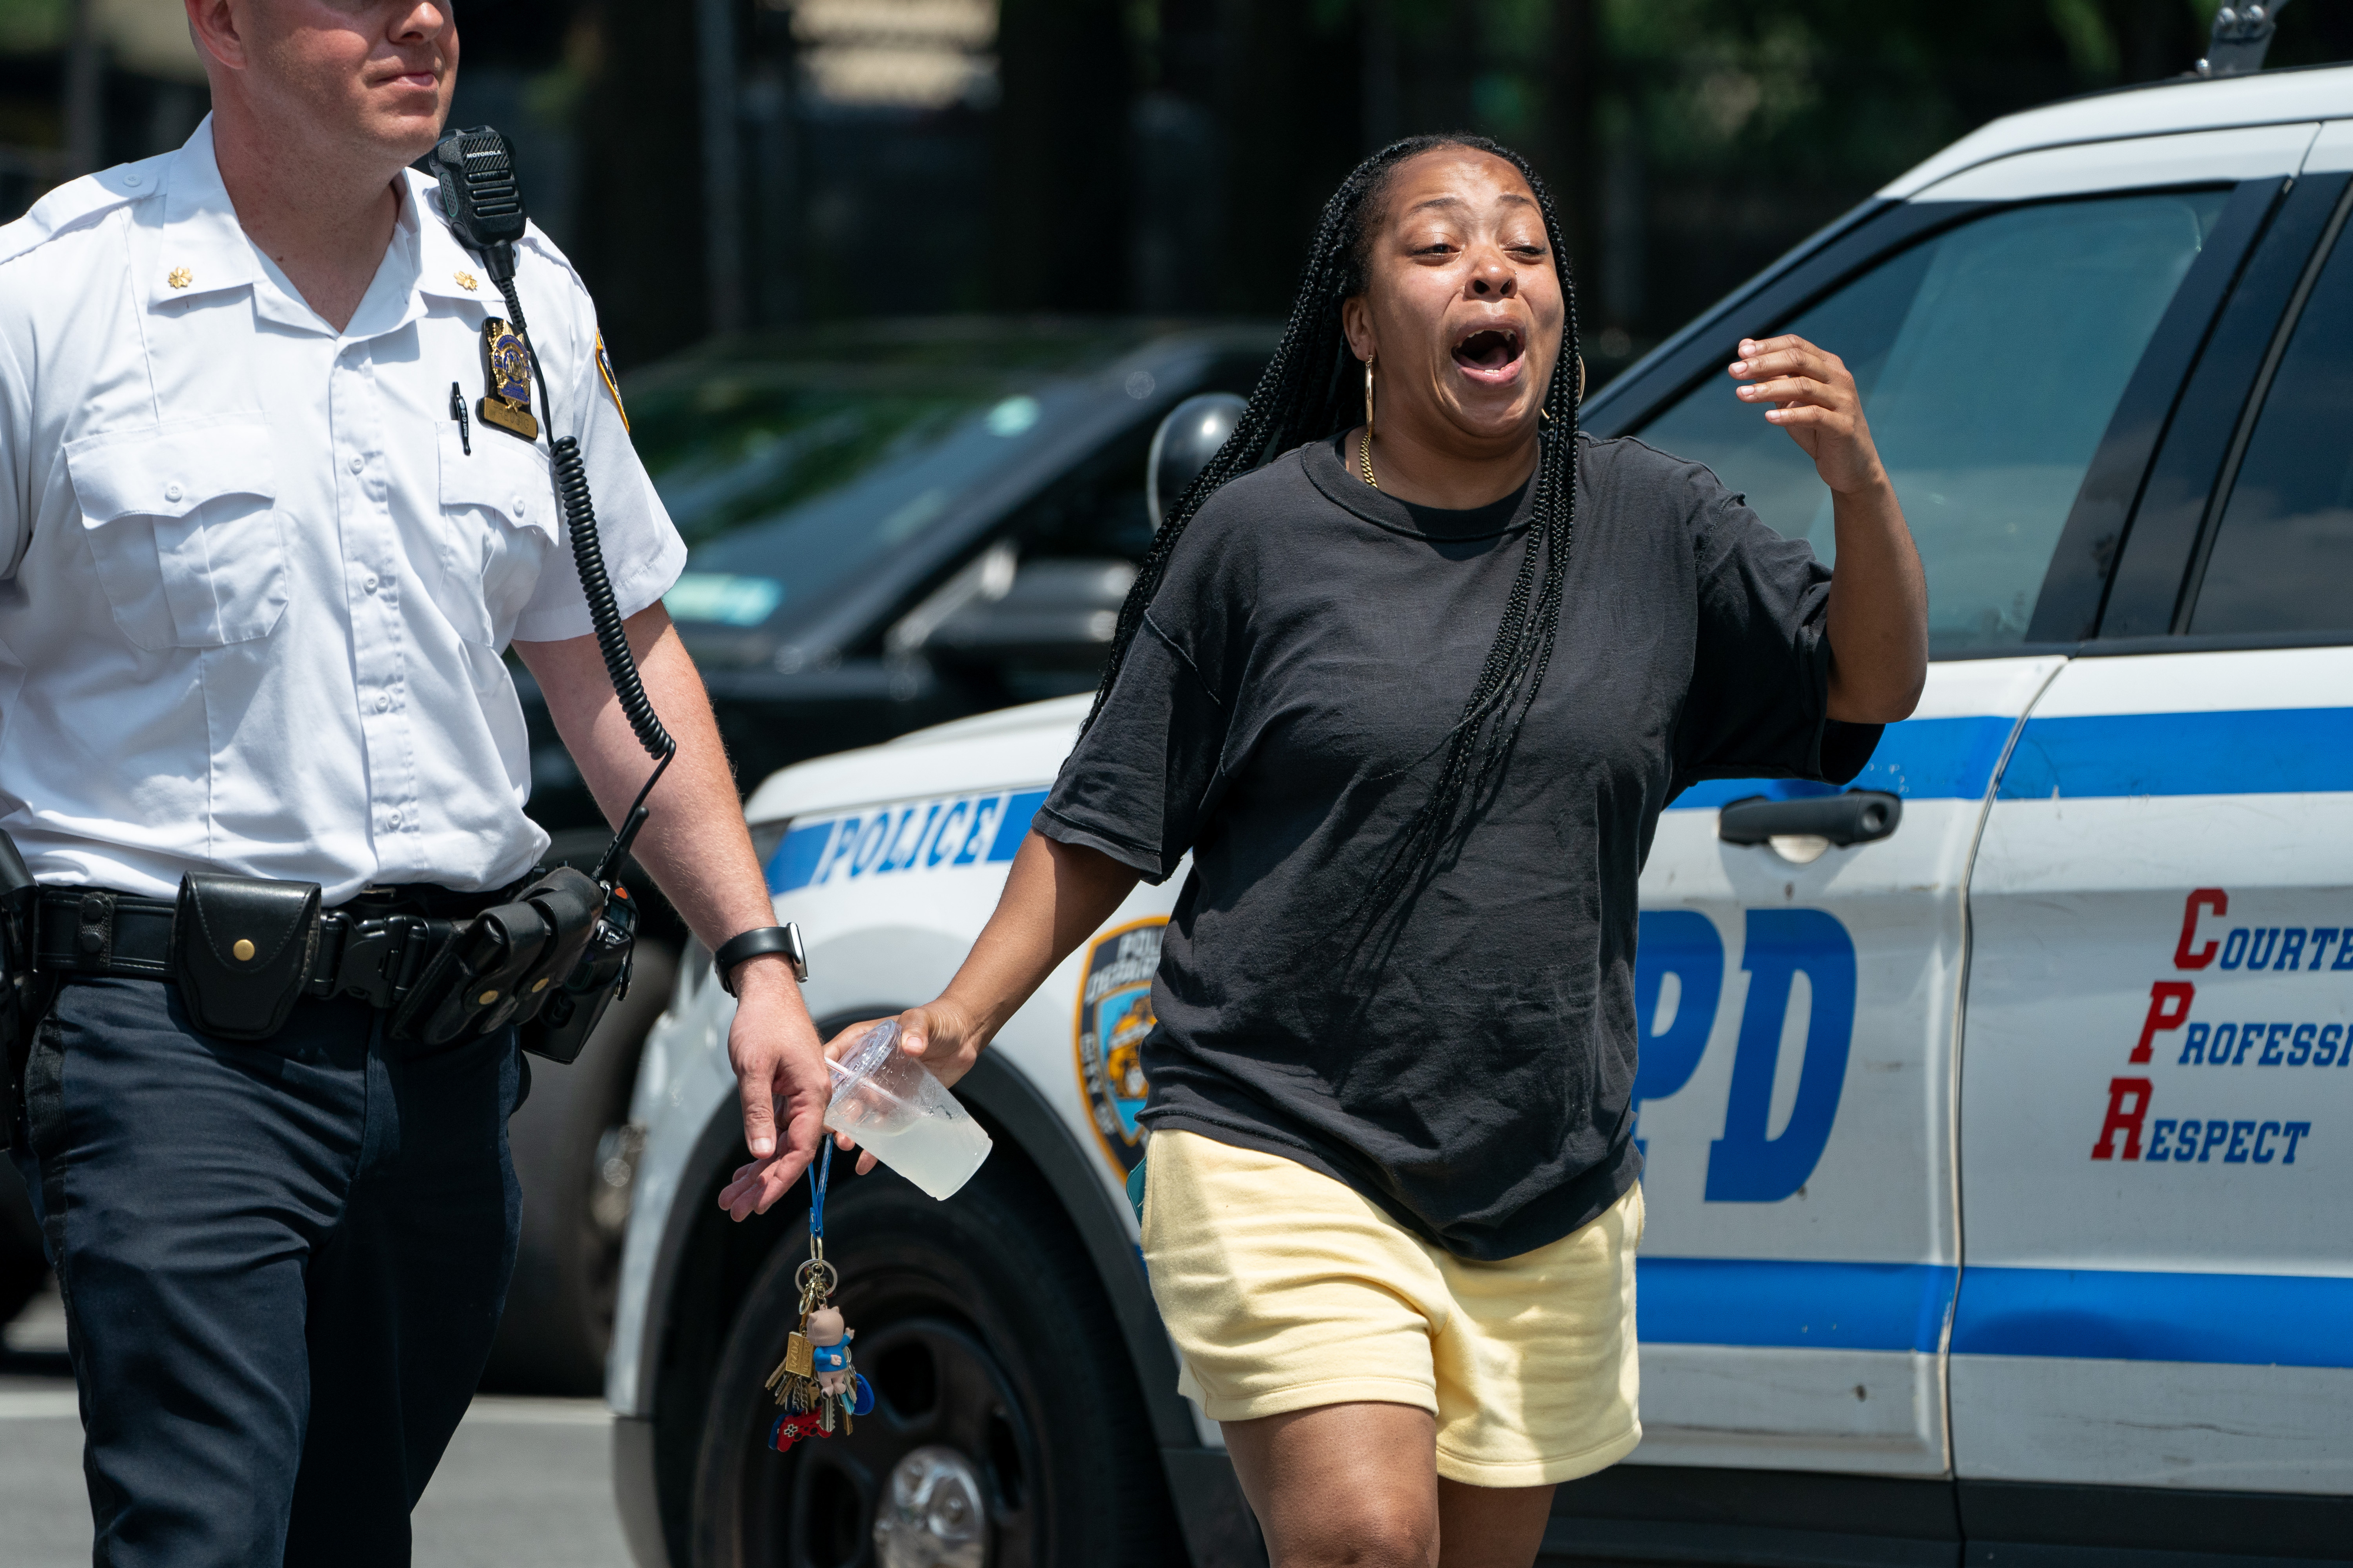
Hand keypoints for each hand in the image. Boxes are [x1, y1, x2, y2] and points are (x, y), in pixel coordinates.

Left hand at [713, 958, 827, 1221]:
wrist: (766, 989)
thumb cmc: (763, 1022)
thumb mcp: (754, 1068)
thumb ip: (758, 1111)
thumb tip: (762, 1153)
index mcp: (814, 1093)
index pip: (801, 1149)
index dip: (780, 1180)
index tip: (757, 1203)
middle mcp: (813, 1099)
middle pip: (791, 1153)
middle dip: (763, 1183)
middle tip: (734, 1208)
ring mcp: (801, 1096)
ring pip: (782, 1144)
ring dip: (758, 1171)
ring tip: (732, 1196)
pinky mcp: (788, 1092)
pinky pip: (777, 1129)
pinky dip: (760, 1150)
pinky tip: (744, 1169)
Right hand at [819, 998, 989, 1176]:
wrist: (964, 1037)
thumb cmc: (939, 1021)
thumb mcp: (923, 1020)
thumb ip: (915, 1029)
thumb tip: (912, 1045)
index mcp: (861, 1042)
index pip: (831, 1060)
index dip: (821, 1079)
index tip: (816, 1099)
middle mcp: (865, 1068)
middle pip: (839, 1094)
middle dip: (832, 1113)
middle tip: (833, 1130)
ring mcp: (879, 1089)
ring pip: (856, 1115)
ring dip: (849, 1132)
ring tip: (847, 1145)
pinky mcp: (896, 1105)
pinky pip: (880, 1128)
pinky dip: (873, 1148)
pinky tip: (864, 1164)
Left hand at [1728, 335, 1887, 495]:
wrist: (1850, 465)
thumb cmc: (1818, 430)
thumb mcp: (1791, 400)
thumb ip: (1773, 376)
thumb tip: (1744, 349)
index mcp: (1827, 365)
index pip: (1796, 345)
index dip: (1768, 346)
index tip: (1741, 353)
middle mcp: (1838, 377)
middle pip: (1798, 360)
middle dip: (1763, 363)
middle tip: (1734, 371)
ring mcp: (1843, 401)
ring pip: (1803, 386)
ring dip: (1769, 389)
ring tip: (1741, 394)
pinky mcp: (1843, 426)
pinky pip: (1814, 415)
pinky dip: (1789, 415)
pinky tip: (1768, 417)